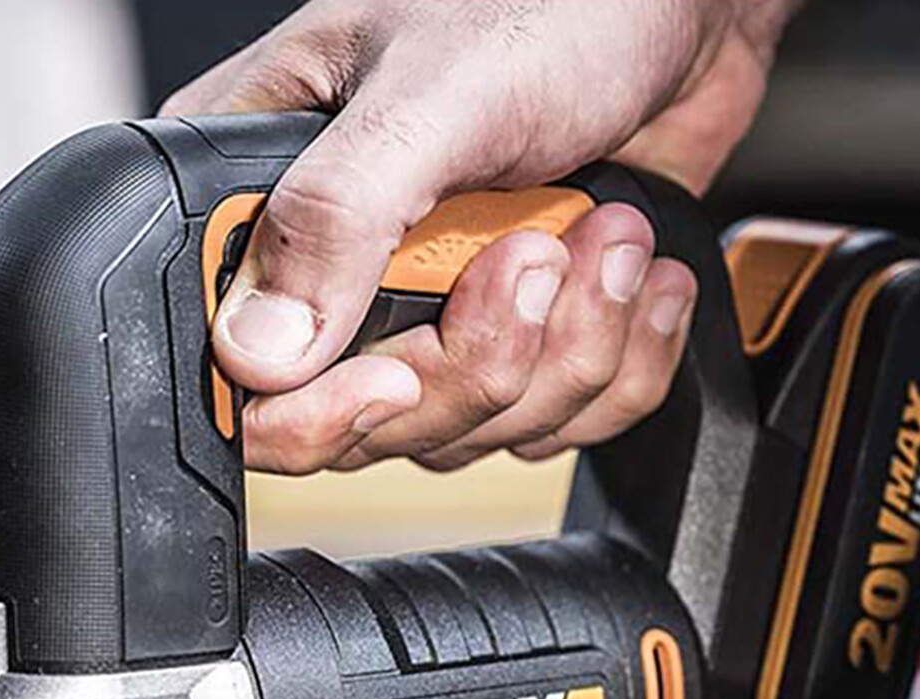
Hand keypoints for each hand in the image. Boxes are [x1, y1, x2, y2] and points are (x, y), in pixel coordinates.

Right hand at [163, 0, 799, 475]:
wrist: (679, 19)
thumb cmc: (555, 6)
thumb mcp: (430, 93)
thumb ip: (337, 217)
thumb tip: (260, 351)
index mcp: (265, 207)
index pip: (240, 377)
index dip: (315, 414)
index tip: (398, 379)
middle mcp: (333, 283)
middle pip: (368, 429)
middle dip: (481, 362)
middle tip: (539, 254)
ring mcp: (422, 324)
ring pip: (467, 435)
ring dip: (569, 350)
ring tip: (608, 236)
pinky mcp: (507, 347)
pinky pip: (550, 428)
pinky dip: (617, 362)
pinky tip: (634, 276)